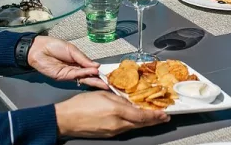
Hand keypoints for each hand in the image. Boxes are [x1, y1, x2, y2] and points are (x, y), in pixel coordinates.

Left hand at [28, 37, 106, 88]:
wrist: (39, 49)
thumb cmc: (54, 46)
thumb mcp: (72, 49)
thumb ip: (83, 58)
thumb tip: (96, 65)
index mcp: (77, 61)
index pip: (90, 67)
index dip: (98, 70)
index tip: (108, 74)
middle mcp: (75, 69)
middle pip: (88, 75)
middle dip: (98, 79)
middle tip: (109, 83)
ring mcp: (69, 74)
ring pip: (83, 78)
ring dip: (93, 79)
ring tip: (103, 80)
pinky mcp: (63, 77)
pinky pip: (76, 75)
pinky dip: (84, 74)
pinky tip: (92, 72)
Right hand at [54, 91, 168, 137]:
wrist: (65, 120)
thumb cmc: (81, 105)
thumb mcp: (104, 95)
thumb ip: (120, 99)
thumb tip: (131, 102)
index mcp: (117, 113)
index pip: (142, 117)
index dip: (155, 116)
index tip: (165, 114)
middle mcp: (117, 125)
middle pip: (140, 124)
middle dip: (153, 121)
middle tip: (164, 117)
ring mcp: (112, 132)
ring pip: (133, 127)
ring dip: (144, 122)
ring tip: (152, 117)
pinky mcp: (107, 134)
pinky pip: (124, 129)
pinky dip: (133, 124)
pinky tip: (134, 120)